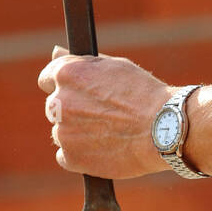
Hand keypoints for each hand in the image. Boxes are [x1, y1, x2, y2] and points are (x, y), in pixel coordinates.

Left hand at [38, 46, 171, 177]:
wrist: (165, 128)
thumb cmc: (144, 93)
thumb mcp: (114, 67)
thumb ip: (81, 62)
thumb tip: (55, 52)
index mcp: (68, 74)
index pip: (47, 78)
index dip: (64, 85)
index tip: (78, 93)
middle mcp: (59, 102)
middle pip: (54, 107)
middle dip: (72, 110)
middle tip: (102, 114)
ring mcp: (63, 132)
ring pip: (62, 131)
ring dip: (78, 132)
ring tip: (110, 132)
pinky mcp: (71, 158)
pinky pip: (66, 155)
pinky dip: (81, 154)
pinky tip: (105, 148)